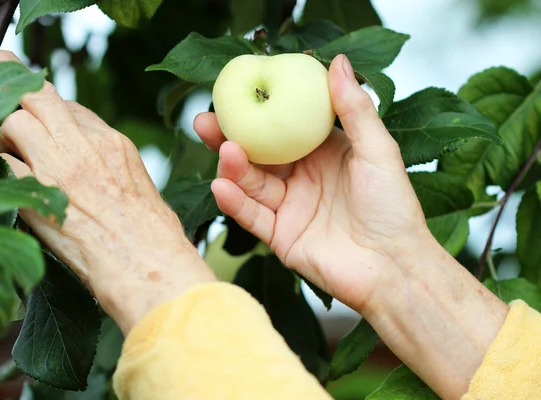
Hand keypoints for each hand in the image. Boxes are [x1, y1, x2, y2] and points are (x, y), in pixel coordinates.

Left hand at [0, 45, 215, 333]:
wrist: (151, 266)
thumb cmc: (155, 240)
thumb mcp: (142, 191)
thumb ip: (114, 170)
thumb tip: (94, 172)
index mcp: (114, 144)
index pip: (71, 108)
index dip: (44, 102)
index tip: (29, 101)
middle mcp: (87, 145)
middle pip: (38, 94)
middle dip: (6, 72)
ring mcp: (61, 165)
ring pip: (13, 118)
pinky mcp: (38, 192)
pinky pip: (0, 160)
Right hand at [195, 54, 428, 312]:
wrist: (393, 267)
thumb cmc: (393, 206)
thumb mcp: (377, 150)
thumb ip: (354, 108)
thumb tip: (339, 62)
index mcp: (322, 153)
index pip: (283, 126)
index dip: (259, 110)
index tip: (235, 91)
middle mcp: (302, 177)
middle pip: (257, 153)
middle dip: (229, 137)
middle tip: (204, 120)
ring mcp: (289, 207)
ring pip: (251, 182)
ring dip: (233, 168)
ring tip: (224, 151)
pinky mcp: (279, 236)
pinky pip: (252, 216)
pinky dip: (235, 202)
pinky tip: (221, 187)